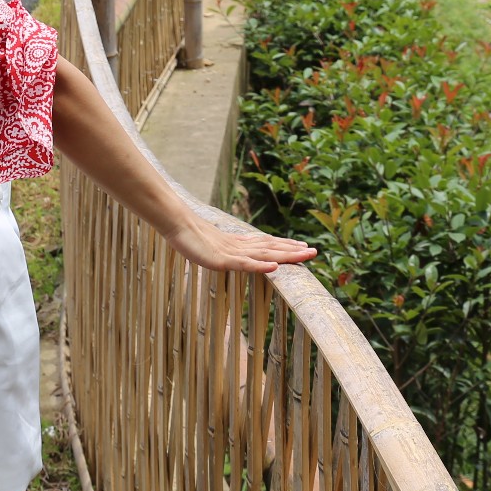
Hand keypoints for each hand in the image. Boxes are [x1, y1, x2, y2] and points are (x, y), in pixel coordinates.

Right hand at [165, 217, 317, 273]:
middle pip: (271, 248)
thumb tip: (232, 254)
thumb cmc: (190, 235)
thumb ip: (224, 250)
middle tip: (315, 251)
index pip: (267, 243)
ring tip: (304, 255)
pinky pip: (244, 263)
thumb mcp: (211, 246)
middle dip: (294, 251)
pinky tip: (274, 266)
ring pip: (264, 254)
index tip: (303, 247)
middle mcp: (240, 245)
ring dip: (286, 255)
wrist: (175, 224)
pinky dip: (260, 265)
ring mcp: (232, 252)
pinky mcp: (222, 259)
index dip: (285, 245)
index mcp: (238, 243)